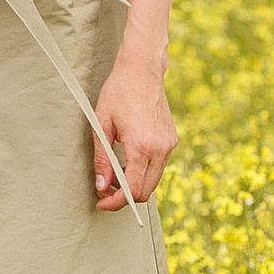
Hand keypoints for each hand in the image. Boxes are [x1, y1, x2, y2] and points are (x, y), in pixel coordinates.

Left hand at [92, 41, 176, 207]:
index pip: (133, 190)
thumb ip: (102, 159)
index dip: (115, 202)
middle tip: (104, 191)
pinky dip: (143, 172)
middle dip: (124, 197)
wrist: (142, 70)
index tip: (102, 202)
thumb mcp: (102, 126)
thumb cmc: (119, 92)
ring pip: (153, 181)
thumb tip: (101, 186)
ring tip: (113, 175)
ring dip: (134, 184)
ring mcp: (169, 144)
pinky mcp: (172, 140)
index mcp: (142, 146)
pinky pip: (158, 166)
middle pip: (145, 191)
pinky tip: (127, 161)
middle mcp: (160, 148)